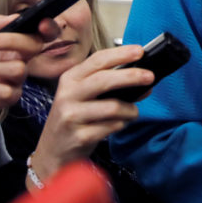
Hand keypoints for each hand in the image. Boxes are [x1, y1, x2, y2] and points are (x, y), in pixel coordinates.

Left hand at [0, 15, 58, 123]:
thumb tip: (15, 17)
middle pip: (35, 45)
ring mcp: (15, 78)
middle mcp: (19, 57)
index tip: (40, 24)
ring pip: (18, 70)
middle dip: (11, 41)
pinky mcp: (8, 97)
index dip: (49, 27)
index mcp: (14, 38)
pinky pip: (7, 92)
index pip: (42, 32)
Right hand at [29, 46, 152, 185]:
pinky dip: (121, 124)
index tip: (140, 51)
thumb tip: (145, 82)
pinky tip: (119, 124)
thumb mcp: (85, 97)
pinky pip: (110, 127)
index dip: (120, 54)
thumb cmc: (74, 118)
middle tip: (149, 76)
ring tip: (133, 112)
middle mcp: (68, 95)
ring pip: (112, 107)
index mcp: (70, 79)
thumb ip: (111, 86)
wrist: (52, 151)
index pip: (97, 60)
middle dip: (131, 76)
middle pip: (104, 79)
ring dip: (130, 109)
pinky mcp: (79, 136)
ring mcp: (71, 116)